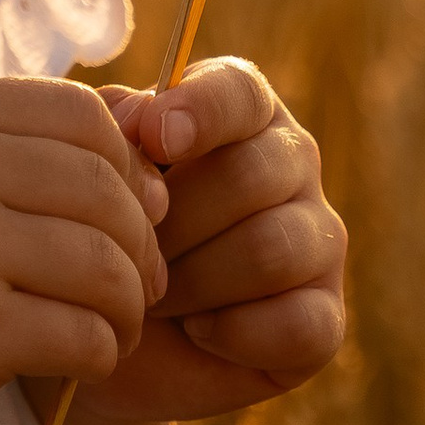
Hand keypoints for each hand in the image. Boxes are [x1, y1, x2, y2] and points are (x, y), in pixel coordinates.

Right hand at [0, 76, 171, 424]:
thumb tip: (144, 170)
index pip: (78, 109)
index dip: (125, 163)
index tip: (129, 213)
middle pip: (104, 186)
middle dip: (141, 243)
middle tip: (137, 287)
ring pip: (107, 263)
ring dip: (129, 306)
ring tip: (112, 328)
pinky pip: (86, 334)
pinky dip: (102, 355)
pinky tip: (80, 365)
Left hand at [70, 57, 346, 424]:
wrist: (108, 329)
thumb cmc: (108, 230)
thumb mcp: (98, 174)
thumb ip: (115, 130)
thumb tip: (137, 118)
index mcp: (241, 112)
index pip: (240, 92)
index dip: (201, 111)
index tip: (155, 138)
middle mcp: (293, 164)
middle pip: (250, 176)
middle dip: (174, 224)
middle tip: (131, 251)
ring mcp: (320, 240)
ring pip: (269, 250)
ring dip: (193, 282)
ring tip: (153, 295)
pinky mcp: (326, 318)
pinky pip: (295, 323)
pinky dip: (231, 333)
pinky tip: (196, 329)